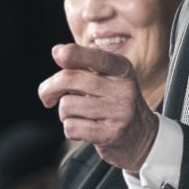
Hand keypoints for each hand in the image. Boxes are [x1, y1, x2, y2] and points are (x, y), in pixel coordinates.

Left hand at [38, 43, 158, 172]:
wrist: (142, 137)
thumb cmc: (115, 103)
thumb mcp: (108, 79)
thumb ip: (83, 65)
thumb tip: (57, 51)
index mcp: (122, 70)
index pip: (96, 57)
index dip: (73, 53)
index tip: (58, 55)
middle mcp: (123, 88)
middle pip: (70, 79)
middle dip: (50, 88)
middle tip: (46, 95)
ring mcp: (119, 112)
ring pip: (67, 105)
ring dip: (64, 112)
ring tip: (78, 115)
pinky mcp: (111, 134)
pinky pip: (72, 127)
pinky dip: (70, 129)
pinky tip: (83, 129)